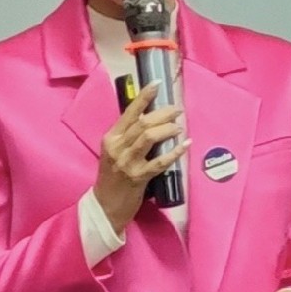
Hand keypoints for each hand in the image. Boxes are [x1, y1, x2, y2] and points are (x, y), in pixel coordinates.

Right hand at [93, 84, 188, 234]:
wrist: (104, 207)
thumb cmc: (112, 178)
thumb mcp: (114, 153)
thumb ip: (128, 138)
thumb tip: (151, 121)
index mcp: (111, 138)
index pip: (128, 112)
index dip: (144, 97)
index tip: (158, 84)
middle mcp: (117, 147)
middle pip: (143, 123)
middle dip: (163, 113)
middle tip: (177, 110)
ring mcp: (127, 163)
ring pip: (149, 137)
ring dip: (168, 129)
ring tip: (179, 127)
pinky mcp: (138, 177)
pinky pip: (160, 162)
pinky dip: (175, 152)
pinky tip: (185, 145)